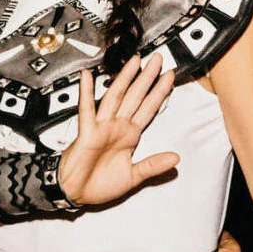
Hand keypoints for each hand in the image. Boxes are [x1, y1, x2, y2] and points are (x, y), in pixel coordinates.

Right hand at [56, 56, 180, 205]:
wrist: (76, 193)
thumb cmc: (99, 184)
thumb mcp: (133, 177)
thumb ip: (153, 165)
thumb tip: (176, 158)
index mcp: (130, 136)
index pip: (148, 109)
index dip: (159, 92)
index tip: (170, 76)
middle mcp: (117, 127)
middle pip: (135, 96)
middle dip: (147, 77)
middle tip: (157, 59)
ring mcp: (101, 127)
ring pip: (115, 97)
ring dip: (124, 79)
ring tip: (134, 62)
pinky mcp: (87, 132)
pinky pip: (86, 110)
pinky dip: (87, 93)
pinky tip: (88, 77)